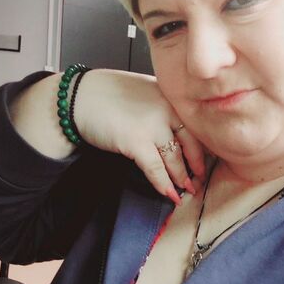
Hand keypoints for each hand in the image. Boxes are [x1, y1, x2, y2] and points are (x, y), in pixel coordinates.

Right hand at [74, 69, 205, 203]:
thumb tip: (177, 131)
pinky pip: (155, 168)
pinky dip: (163, 183)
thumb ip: (162, 105)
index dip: (201, 146)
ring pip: (175, 158)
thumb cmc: (107, 93)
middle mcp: (166, 108)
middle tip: (200, 179)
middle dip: (197, 165)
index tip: (205, 159)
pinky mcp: (136, 141)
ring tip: (187, 191)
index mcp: (169, 95)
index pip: (194, 124)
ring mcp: (152, 125)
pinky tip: (169, 194)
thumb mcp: (144, 90)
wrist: (78, 96)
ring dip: (182, 178)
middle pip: (191, 143)